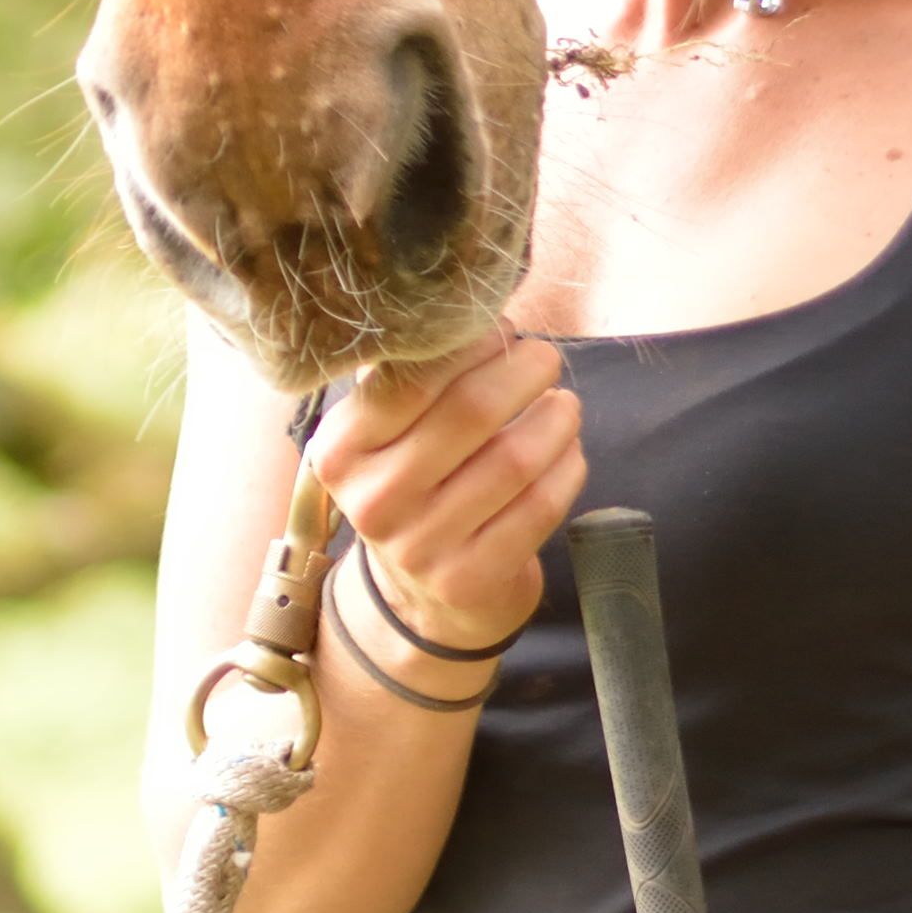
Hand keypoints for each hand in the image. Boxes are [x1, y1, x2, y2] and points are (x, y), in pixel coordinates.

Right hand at [312, 329, 583, 656]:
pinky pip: (538, 508)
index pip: (411, 378)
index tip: (503, 329)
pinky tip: (569, 451)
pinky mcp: (469, 580)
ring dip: (554, 420)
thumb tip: (473, 314)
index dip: (470, 344)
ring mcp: (421, 547)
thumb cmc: (413, 486)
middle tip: (546, 357)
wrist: (420, 598)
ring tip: (565, 404)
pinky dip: (566, 469)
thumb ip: (410, 380)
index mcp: (342, 450)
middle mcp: (373, 501)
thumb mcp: (383, 438)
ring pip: (513, 460)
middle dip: (522, 372)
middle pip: (469, 412)